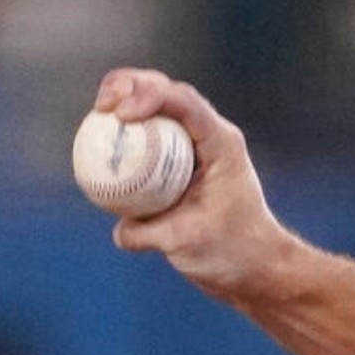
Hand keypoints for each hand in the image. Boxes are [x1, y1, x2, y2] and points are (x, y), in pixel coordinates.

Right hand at [93, 68, 299, 304]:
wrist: (255, 267)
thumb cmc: (233, 253)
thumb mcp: (187, 241)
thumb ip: (148, 232)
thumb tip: (119, 226)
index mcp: (221, 144)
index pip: (185, 103)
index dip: (148, 96)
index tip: (120, 115)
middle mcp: (207, 139)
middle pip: (166, 92)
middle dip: (129, 86)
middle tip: (101, 107)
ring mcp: (192, 151)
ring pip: (155, 111)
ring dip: (124, 103)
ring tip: (99, 113)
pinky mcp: (177, 169)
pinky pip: (146, 142)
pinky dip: (123, 137)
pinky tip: (99, 146)